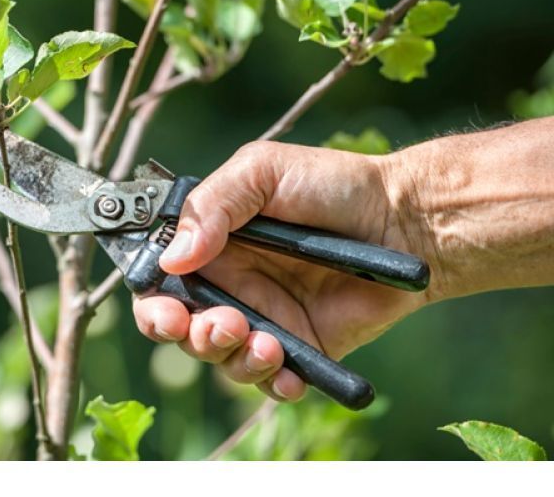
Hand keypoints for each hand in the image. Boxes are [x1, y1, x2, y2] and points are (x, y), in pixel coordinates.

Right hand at [132, 140, 432, 401]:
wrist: (403, 220)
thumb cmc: (331, 185)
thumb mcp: (263, 172)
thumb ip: (212, 205)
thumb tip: (173, 256)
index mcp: (210, 243)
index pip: (159, 281)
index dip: (153, 302)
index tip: (168, 311)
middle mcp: (229, 283)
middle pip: (182, 327)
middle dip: (189, 336)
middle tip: (219, 326)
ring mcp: (263, 317)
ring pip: (222, 357)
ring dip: (231, 357)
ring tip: (265, 342)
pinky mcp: (299, 346)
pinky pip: (271, 380)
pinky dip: (272, 384)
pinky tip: (287, 372)